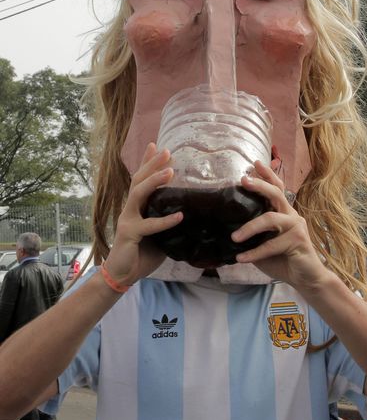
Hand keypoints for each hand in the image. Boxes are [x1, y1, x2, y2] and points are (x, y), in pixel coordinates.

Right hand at [104, 143, 183, 285]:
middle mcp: (129, 209)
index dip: (147, 162)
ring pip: (138, 194)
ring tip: (170, 172)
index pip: (141, 180)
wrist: (123, 273)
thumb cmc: (142, 253)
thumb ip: (168, 221)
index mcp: (136, 207)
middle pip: (138, 180)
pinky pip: (149, 225)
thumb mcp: (159, 234)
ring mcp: (127, 219)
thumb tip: (190, 213)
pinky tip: (180, 216)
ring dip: (154, 181)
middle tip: (167, 151)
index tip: (157, 146)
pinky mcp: (129, 233)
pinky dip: (165, 220)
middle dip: (151, 164)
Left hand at [232, 162, 328, 291]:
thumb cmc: (283, 260)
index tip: (254, 163)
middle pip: (276, 194)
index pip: (277, 188)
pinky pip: (272, 245)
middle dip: (260, 185)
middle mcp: (291, 216)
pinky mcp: (298, 241)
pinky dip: (255, 252)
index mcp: (284, 213)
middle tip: (243, 180)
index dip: (267, 175)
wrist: (305, 278)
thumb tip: (227, 232)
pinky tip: (241, 258)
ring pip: (270, 219)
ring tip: (234, 237)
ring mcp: (296, 227)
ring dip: (249, 227)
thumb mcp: (263, 244)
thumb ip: (252, 235)